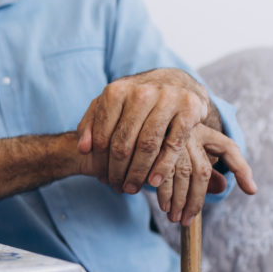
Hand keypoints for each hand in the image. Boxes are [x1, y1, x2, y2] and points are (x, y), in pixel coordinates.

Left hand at [76, 69, 210, 193]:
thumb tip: (83, 149)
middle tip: (117, 187)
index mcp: (116, 91)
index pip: (103, 136)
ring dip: (138, 173)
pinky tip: (154, 182)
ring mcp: (167, 99)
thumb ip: (91, 124)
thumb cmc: (135, 101)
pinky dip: (163, 166)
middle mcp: (141, 92)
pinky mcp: (189, 109)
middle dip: (118, 171)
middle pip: (123, 143)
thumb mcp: (109, 107)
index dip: (100, 161)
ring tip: (132, 188)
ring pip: (147, 146)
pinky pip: (173, 144)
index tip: (102, 177)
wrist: (175, 83)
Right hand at [156, 124, 257, 225]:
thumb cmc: (168, 143)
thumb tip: (222, 188)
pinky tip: (164, 205)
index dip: (242, 169)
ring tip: (175, 218)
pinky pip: (161, 173)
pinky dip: (163, 193)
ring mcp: (172, 138)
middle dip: (196, 200)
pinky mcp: (153, 145)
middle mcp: (191, 133)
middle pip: (202, 171)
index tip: (251, 191)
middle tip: (188, 220)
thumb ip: (207, 171)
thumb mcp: (189, 152)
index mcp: (205, 133)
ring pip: (181, 174)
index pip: (229, 149)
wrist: (140, 122)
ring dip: (178, 201)